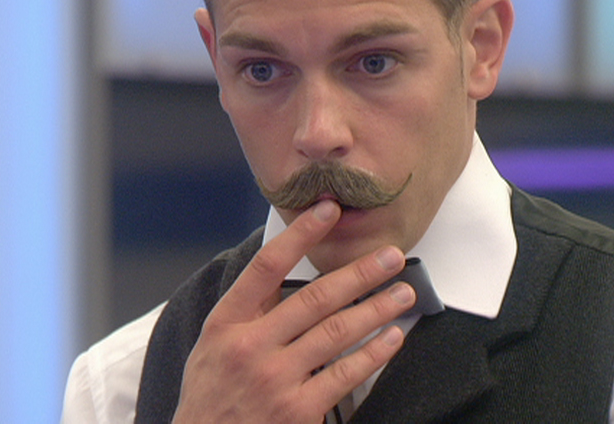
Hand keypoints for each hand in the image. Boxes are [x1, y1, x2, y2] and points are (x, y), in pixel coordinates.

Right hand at [172, 200, 415, 422]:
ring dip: (376, 309)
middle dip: (360, 272)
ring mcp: (275, 380)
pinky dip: (373, 353)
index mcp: (227, 323)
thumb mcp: (213, 344)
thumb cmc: (211, 395)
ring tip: (402, 293)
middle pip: (315, 297)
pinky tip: (391, 338)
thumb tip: (287, 264)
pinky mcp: (298, 411)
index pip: (266, 266)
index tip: (328, 210)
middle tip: (391, 256)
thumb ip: (249, 309)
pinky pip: (345, 374)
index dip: (300, 234)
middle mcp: (251, 347)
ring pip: (337, 332)